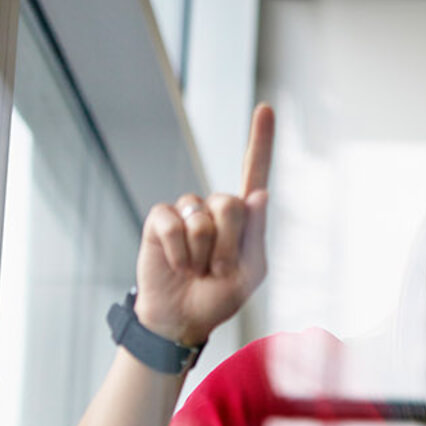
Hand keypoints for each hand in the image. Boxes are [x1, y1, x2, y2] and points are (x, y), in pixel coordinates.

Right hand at [133, 104, 272, 344]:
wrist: (182, 318)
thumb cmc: (219, 296)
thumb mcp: (251, 271)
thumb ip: (256, 233)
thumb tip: (259, 194)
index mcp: (243, 217)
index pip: (254, 172)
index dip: (260, 141)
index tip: (265, 107)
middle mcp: (214, 207)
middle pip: (230, 204)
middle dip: (227, 245)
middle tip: (218, 269)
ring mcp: (186, 211)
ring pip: (201, 219)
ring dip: (202, 255)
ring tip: (196, 270)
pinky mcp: (159, 220)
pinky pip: (172, 224)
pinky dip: (177, 252)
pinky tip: (176, 265)